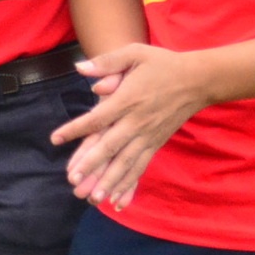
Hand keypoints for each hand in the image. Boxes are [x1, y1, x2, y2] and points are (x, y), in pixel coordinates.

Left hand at [51, 42, 211, 209]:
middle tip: (73, 180)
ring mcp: (148, 136)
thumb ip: (107, 62)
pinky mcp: (156, 144)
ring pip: (126, 163)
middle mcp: (137, 122)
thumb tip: (79, 68)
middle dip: (91, 165)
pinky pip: (141, 167)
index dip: (75, 129)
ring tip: (94, 198)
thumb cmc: (163, 64)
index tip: (56, 139)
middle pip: (110, 146)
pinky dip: (129, 184)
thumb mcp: (134, 53)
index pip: (97, 118)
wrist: (198, 79)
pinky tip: (118, 200)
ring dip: (110, 181)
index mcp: (127, 100)